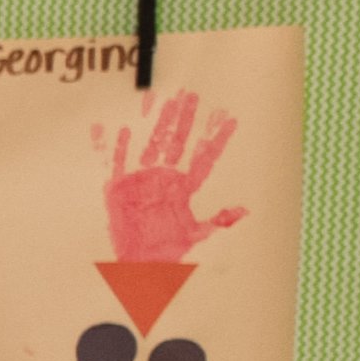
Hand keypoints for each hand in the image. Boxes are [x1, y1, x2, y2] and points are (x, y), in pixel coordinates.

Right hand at [90, 89, 244, 260]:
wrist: (137, 265)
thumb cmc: (167, 252)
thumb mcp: (197, 235)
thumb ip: (218, 221)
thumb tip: (243, 211)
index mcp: (184, 187)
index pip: (203, 156)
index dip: (216, 137)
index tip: (229, 117)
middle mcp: (163, 179)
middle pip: (176, 142)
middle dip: (183, 119)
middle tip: (191, 95)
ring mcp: (140, 181)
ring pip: (148, 145)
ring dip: (153, 124)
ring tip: (158, 99)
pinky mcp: (118, 190)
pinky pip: (116, 163)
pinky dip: (116, 147)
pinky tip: (119, 128)